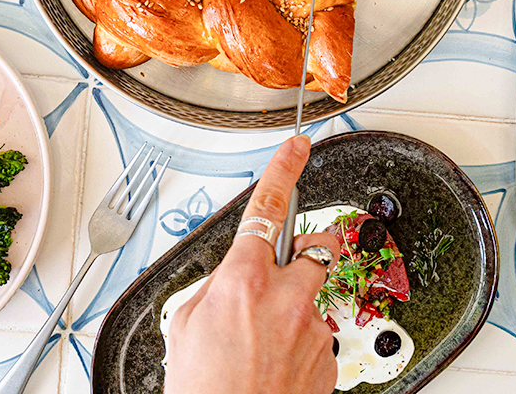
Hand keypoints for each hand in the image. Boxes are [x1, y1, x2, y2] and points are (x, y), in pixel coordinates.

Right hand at [163, 136, 337, 393]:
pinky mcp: (329, 359)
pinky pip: (318, 337)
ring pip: (313, 299)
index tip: (298, 146)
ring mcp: (312, 330)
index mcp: (243, 281)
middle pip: (314, 248)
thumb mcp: (186, 324)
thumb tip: (232, 275)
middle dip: (301, 254)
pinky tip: (274, 368)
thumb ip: (215, 286)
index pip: (269, 207)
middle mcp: (285, 299)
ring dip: (293, 312)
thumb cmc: (203, 389)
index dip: (285, 168)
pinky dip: (299, 347)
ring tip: (263, 346)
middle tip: (279, 280)